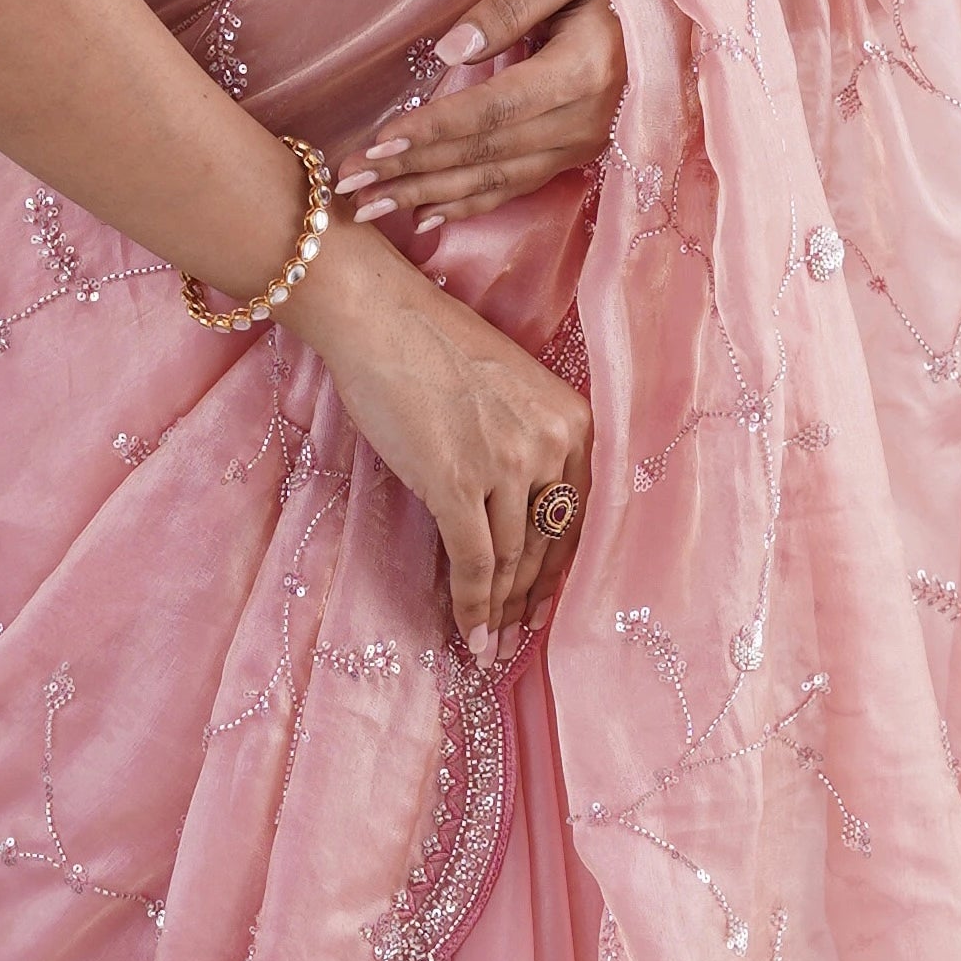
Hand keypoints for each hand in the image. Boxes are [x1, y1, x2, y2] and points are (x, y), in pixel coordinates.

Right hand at [293, 220, 591, 648]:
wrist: (381, 317)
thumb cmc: (433, 348)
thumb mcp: (508, 391)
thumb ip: (524, 445)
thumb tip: (515, 514)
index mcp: (572, 420)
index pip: (578, 513)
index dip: (560, 567)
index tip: (546, 602)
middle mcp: (550, 443)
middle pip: (547, 542)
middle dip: (530, 596)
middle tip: (518, 634)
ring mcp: (506, 465)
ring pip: (510, 558)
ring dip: (499, 608)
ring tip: (491, 642)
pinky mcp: (457, 483)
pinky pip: (473, 560)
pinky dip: (472, 604)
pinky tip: (469, 633)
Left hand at [328, 0, 624, 229]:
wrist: (685, 6)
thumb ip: (510, 6)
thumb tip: (449, 52)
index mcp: (581, 72)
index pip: (492, 110)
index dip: (434, 131)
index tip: (378, 144)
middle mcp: (582, 120)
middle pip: (485, 154)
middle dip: (411, 172)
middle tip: (349, 188)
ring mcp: (583, 143)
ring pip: (495, 179)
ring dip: (428, 197)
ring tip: (369, 209)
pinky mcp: (580, 152)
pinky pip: (518, 187)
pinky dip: (469, 205)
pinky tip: (426, 218)